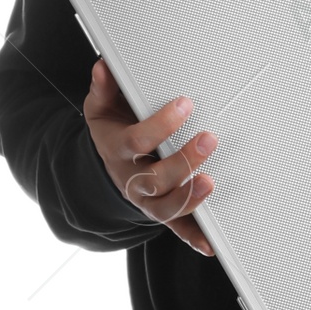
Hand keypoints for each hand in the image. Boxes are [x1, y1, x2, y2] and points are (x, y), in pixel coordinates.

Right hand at [83, 65, 216, 255]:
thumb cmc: (112, 131)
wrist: (104, 165)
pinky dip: (193, 238)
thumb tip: (104, 65)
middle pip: (154, 178)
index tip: (184, 104)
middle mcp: (131, 179)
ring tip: (209, 182)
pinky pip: (176, 229)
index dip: (161, 125)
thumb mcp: (100, 108)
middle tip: (207, 139)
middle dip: (182, 161)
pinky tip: (210, 244)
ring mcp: (146, 199)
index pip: (138, 141)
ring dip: (189, 197)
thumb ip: (104, 88)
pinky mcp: (160, 211)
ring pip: (165, 207)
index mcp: (118, 150)